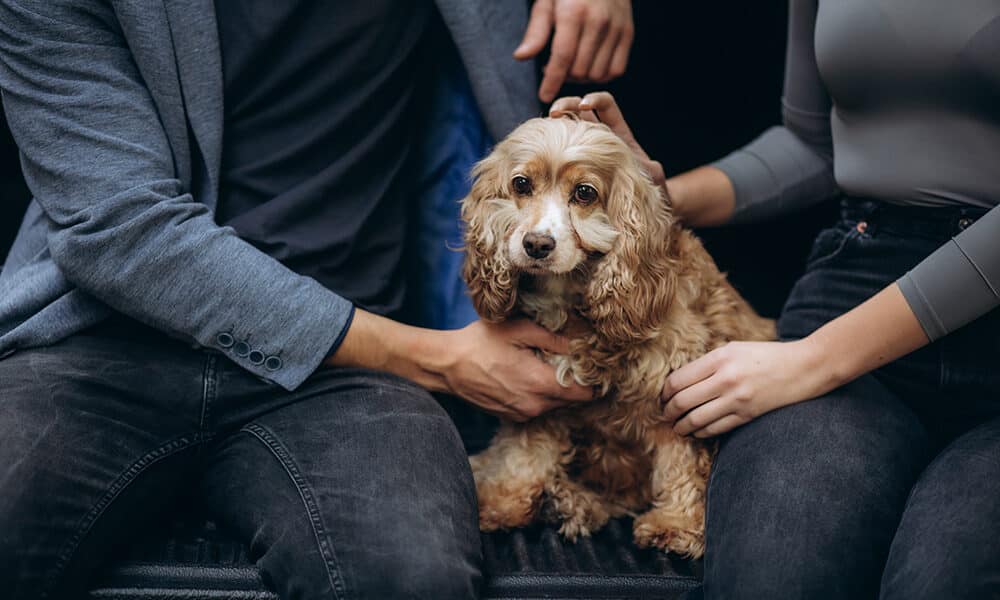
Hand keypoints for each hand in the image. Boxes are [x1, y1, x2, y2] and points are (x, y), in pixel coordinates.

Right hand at [441, 320, 594, 420]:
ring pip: (554, 404)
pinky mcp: (511, 417)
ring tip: (540, 365)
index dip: (592, 379)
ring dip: (553, 388)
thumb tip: (579, 344)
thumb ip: (554, 338)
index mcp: (541, 383)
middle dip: (572, 381)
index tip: (588, 364)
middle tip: (564, 360)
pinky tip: (523, 376)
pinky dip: (537, 395)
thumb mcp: (520, 329)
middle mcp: (535, 405)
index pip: (585, 393)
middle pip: (571, 399)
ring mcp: (522, 414)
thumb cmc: (481, 343)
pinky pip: (536, 407)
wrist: (447, 365)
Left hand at [515, 0, 634, 102]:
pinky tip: (590, 66)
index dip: (552, 81)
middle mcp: (597, 21)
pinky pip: (616, 70)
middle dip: (564, 76)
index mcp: (573, 13)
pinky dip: (602, 75)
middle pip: (579, 70)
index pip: (562, 57)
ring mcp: (616, 28)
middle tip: (556, 67)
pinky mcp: (628, 33)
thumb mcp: (547, 2)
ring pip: (597, 74)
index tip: (544, 96)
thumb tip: (520, 57)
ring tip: (572, 65)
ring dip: (582, 77)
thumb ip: (536, 31)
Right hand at [550, 91, 665, 188]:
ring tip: (546, 125)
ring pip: (568, 126)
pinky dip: (552, 142)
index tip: (584, 106)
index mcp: (618, 133)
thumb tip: (650, 168)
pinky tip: (542, 146)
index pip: (606, 104)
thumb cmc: (645, 186)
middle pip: (580, 109)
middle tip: (555, 112)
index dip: (595, 100)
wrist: (636, 201)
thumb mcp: (651, 175)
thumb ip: (651, 168)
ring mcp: (585, 149)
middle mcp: (600, 137)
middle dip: (568, 104)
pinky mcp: (574, 163)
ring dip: (556, 121)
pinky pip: (562, 148)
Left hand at [662, 339, 830, 437]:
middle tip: (664, 414)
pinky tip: (696, 431)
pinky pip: (715, 428)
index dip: (664, 392)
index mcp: (720, 358)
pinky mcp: (748, 415)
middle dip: (668, 411)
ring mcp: (737, 399)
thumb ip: (708, 363)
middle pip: (682, 401)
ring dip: (681, 426)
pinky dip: (701, 432)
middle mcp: (726, 379)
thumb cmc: (766, 355)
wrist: (805, 367)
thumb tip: (680, 381)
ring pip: (696, 419)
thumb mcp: (734, 349)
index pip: (678, 380)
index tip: (662, 397)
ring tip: (677, 427)